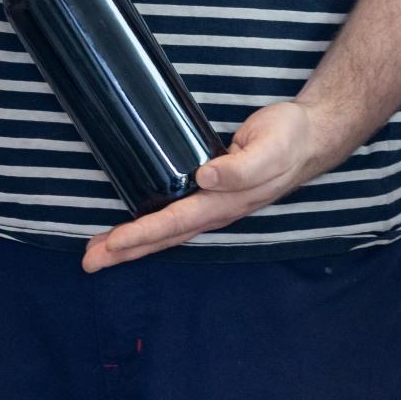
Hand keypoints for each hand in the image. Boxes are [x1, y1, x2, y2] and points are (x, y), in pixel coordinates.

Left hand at [81, 101, 339, 271]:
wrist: (311, 137)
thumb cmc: (289, 138)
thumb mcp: (269, 146)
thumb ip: (240, 166)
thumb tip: (204, 177)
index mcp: (224, 202)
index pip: (174, 222)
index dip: (141, 234)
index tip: (112, 243)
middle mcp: (215, 210)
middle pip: (164, 237)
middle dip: (126, 250)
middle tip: (89, 262)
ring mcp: (214, 205)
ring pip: (167, 231)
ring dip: (134, 244)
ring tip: (101, 252)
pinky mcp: (212, 192)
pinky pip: (176, 217)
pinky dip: (151, 228)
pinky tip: (136, 229)